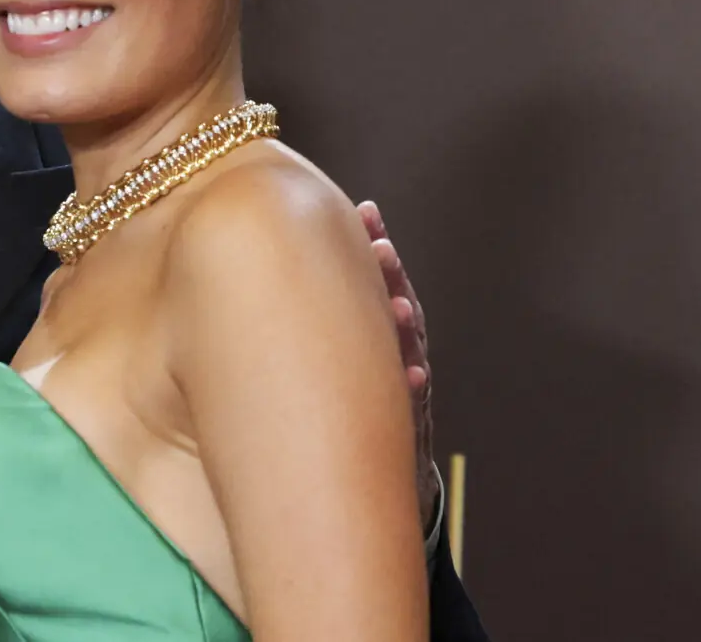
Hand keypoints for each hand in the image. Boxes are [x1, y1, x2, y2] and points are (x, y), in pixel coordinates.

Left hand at [357, 200, 438, 533]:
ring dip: (405, 328)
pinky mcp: (407, 432)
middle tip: (381, 244)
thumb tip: (287, 260)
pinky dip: (412, 391)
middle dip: (390, 277)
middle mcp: (398, 358)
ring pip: (409, 354)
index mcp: (379, 337)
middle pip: (399, 309)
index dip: (376, 247)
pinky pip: (412, 410)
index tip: (366, 211)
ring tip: (396, 302)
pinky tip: (411, 376)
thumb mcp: (335, 360)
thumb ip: (325, 315)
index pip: (380, 283)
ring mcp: (405, 394)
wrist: (377, 488)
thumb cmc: (345, 412)